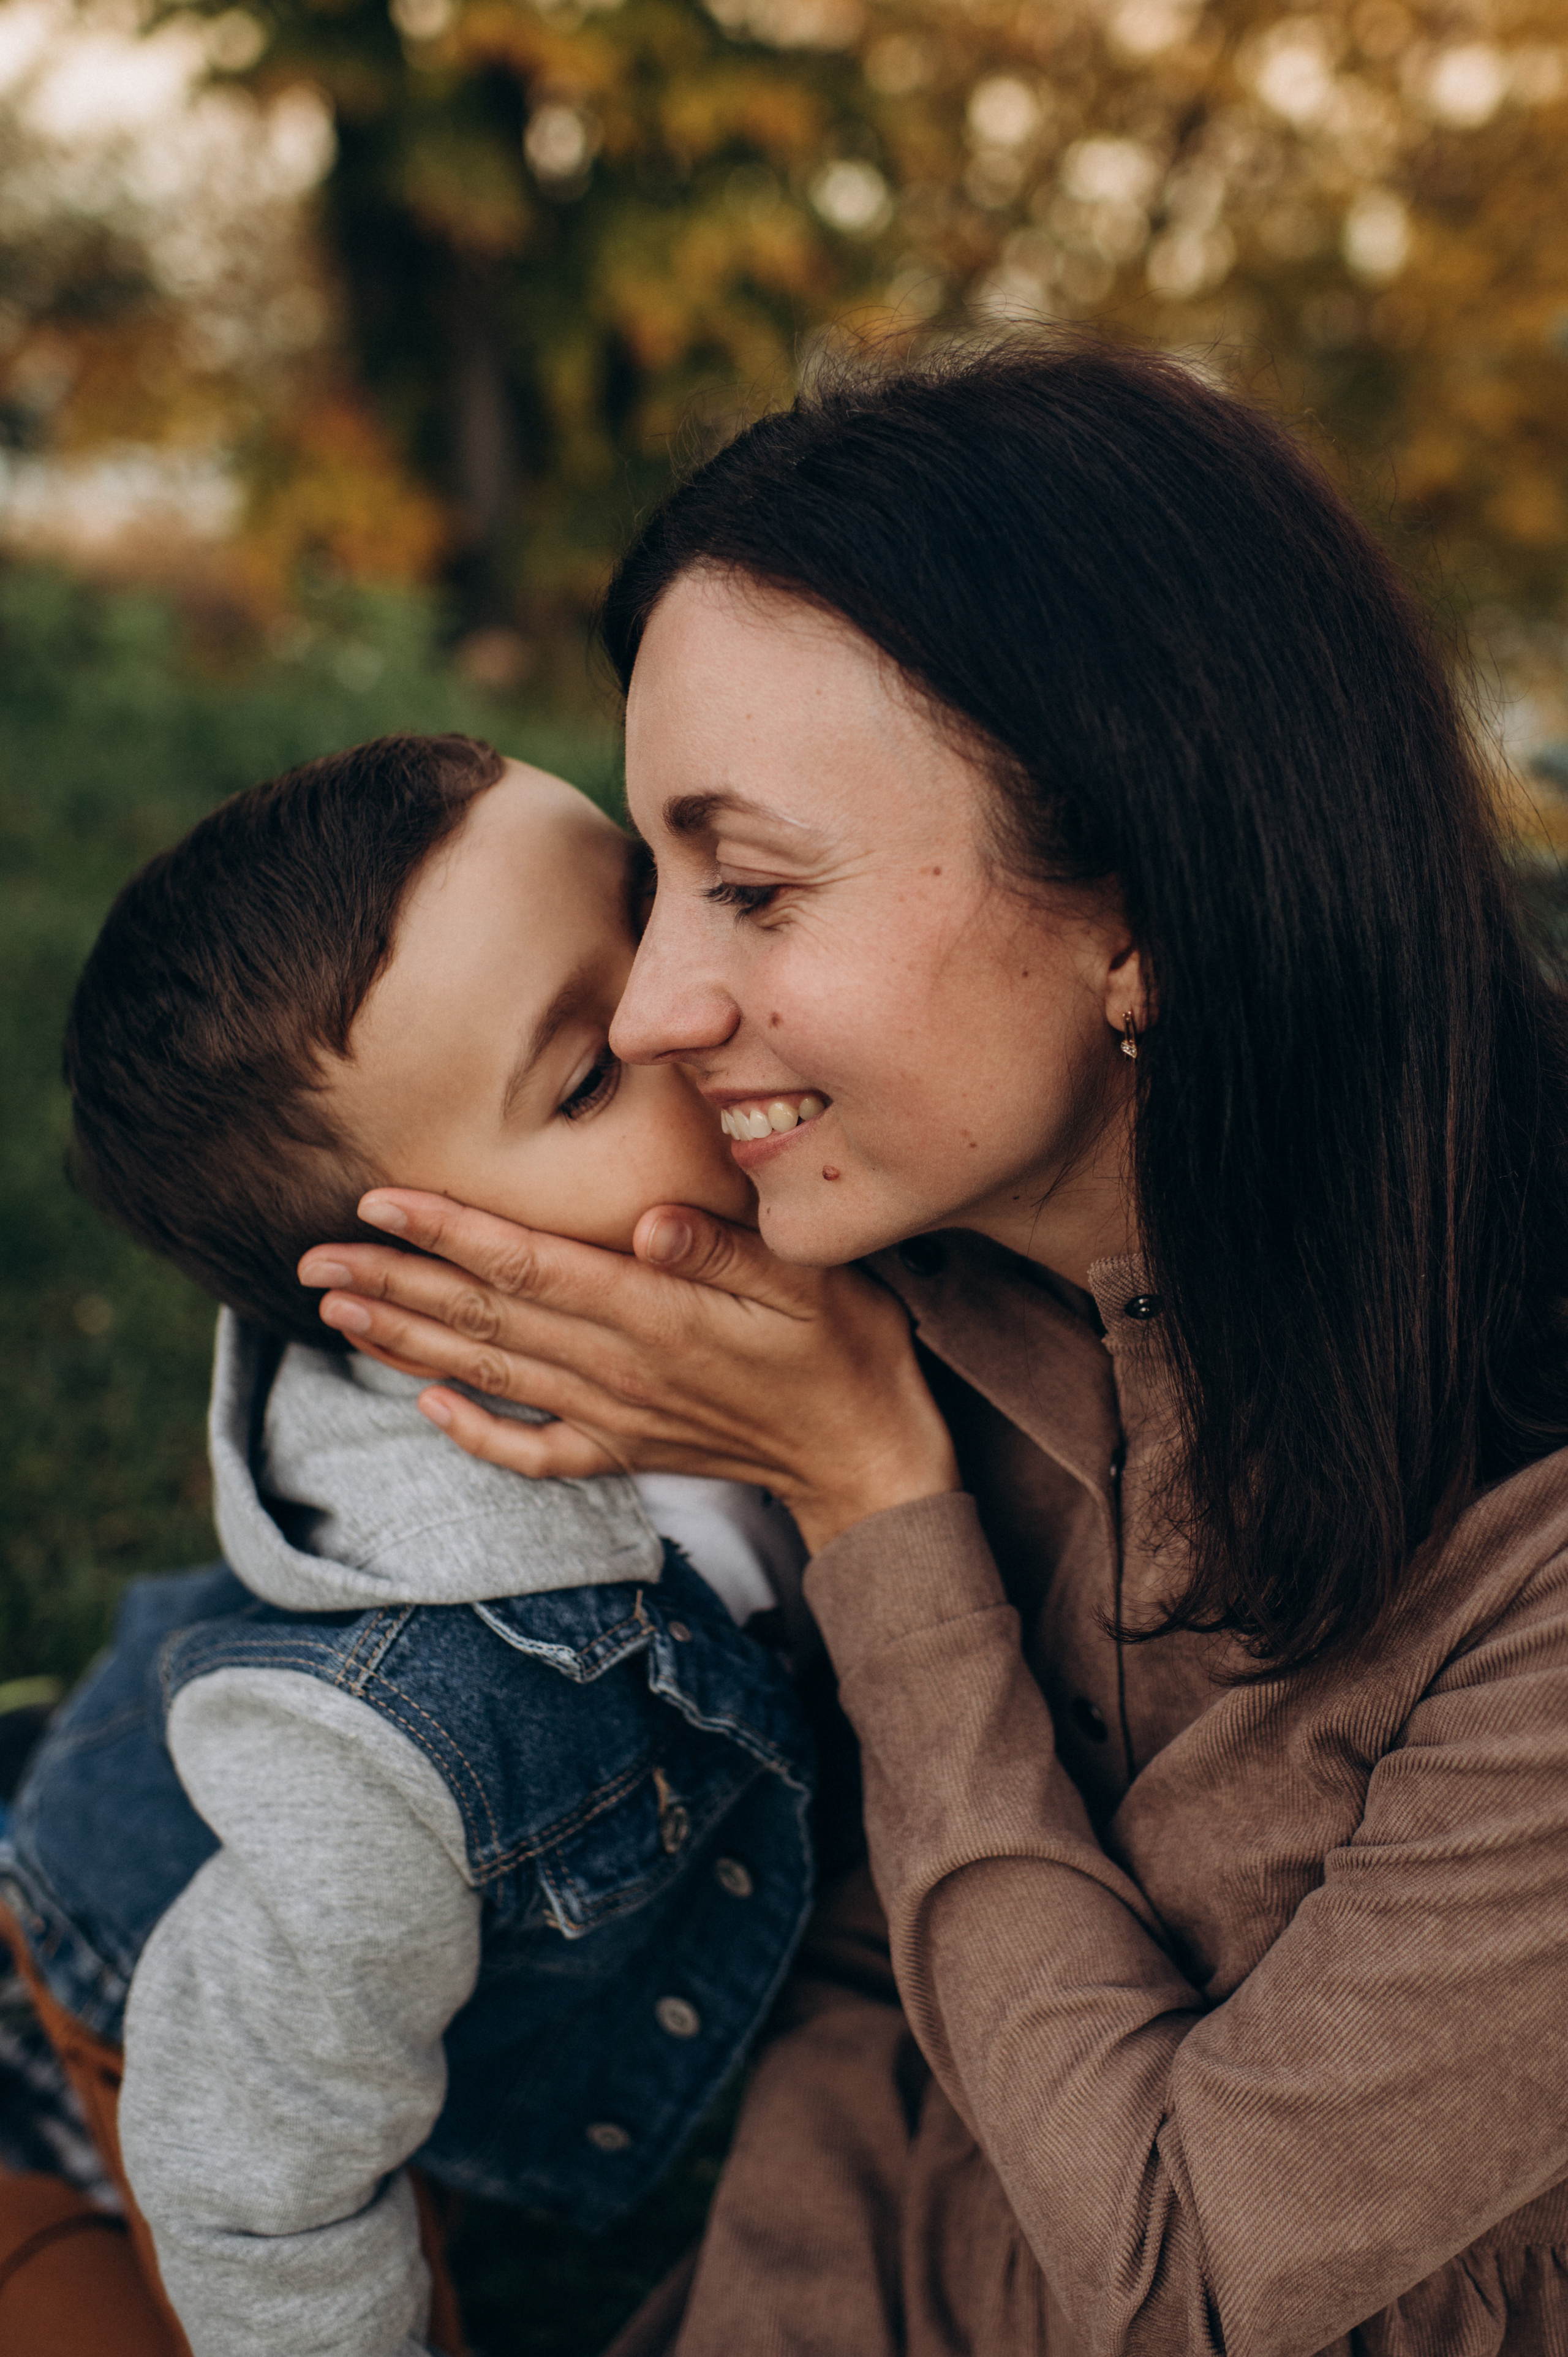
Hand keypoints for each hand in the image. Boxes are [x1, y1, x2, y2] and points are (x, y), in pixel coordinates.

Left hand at [298, 1193, 959, 1552]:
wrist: (869, 1458)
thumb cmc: (845, 1348)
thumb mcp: (809, 1278)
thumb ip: (726, 1247)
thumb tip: (651, 1219)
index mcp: (654, 1313)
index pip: (528, 1264)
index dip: (448, 1231)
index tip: (378, 1202)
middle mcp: (619, 1367)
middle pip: (485, 1318)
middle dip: (394, 1284)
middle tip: (313, 1257)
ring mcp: (615, 1415)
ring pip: (490, 1375)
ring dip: (407, 1345)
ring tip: (337, 1314)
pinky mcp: (625, 1451)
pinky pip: (533, 1450)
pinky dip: (474, 1431)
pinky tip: (426, 1409)